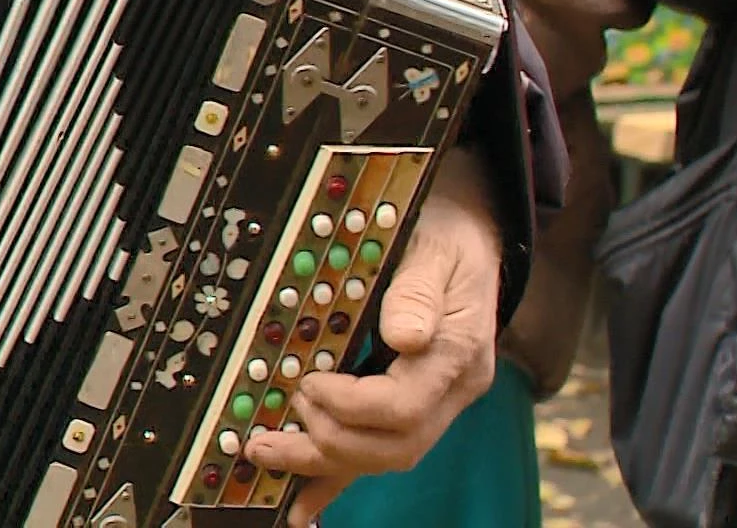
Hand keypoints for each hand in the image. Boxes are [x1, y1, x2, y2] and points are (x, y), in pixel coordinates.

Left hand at [243, 152, 501, 526]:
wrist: (470, 236)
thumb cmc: (448, 236)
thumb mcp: (437, 247)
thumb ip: (418, 290)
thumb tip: (402, 336)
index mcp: (459, 351)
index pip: (404, 406)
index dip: (349, 404)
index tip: (309, 381)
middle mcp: (452, 388)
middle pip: (394, 446)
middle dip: (326, 444)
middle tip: (270, 430)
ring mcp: (436, 402)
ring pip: (384, 457)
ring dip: (322, 462)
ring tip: (266, 454)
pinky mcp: (413, 404)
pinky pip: (376, 451)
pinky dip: (337, 479)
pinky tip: (302, 503)